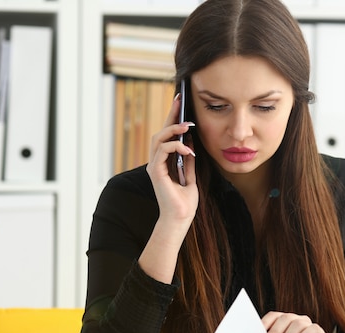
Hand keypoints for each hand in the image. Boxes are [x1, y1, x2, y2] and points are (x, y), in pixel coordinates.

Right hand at [146, 94, 197, 228]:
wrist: (180, 219)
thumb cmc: (184, 203)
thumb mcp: (190, 177)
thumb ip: (187, 160)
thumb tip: (190, 142)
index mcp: (163, 162)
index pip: (167, 136)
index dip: (172, 118)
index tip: (180, 102)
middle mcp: (156, 162)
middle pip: (160, 133)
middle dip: (171, 116)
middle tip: (180, 101)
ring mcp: (154, 167)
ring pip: (158, 139)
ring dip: (173, 130)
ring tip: (188, 126)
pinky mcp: (155, 172)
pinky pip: (162, 151)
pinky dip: (175, 147)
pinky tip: (188, 149)